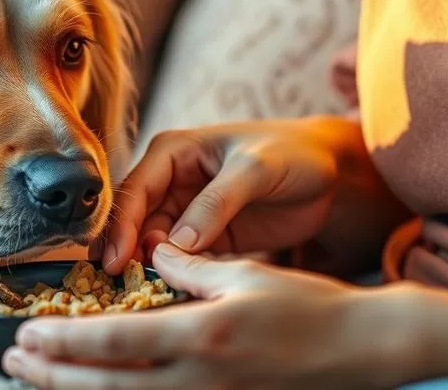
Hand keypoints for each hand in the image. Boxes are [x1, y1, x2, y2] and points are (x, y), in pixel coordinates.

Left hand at [4, 244, 414, 389]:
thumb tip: (153, 254)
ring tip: (34, 377)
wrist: (358, 351)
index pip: (116, 342)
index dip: (66, 341)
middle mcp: (198, 377)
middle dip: (53, 375)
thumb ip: (190, 267)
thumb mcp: (245, 274)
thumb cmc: (307, 307)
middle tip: (12, 360)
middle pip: (108, 384)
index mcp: (201, 337)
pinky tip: (92, 386)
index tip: (27, 334)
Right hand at [97, 118, 343, 273]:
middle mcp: (170, 180)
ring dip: (145, 267)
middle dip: (125, 251)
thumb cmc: (292, 154)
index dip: (122, 226)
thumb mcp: (255, 169)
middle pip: (134, 220)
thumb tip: (177, 242)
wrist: (332, 173)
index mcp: (172, 152)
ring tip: (140, 295)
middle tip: (119, 286)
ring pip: (150, 243)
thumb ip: (216, 202)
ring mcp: (185, 211)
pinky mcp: (204, 237)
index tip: (116, 261)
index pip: (135, 190)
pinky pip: (178, 259)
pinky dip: (170, 276)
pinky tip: (166, 294)